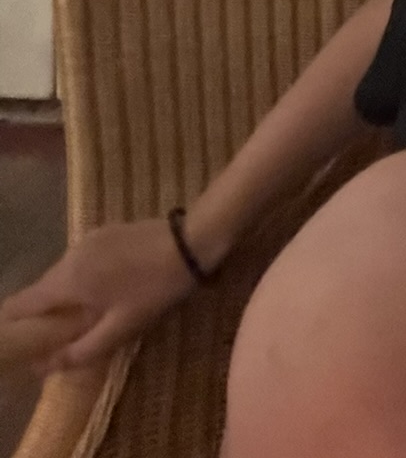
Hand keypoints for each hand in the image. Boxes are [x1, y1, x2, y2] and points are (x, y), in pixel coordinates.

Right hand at [0, 219, 198, 374]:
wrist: (193, 240)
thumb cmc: (156, 287)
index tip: (23, 344)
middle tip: (64, 336)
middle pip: (41, 291)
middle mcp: (69, 256)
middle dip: (46, 315)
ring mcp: (87, 240)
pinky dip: (85, 278)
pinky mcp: (106, 232)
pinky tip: (109, 289)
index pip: (18, 304)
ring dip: (69, 296)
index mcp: (66, 280)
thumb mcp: (121, 327)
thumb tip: (42, 367)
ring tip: (91, 315)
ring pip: (63, 275)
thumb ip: (80, 350)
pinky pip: (82, 261)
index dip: (14, 326)